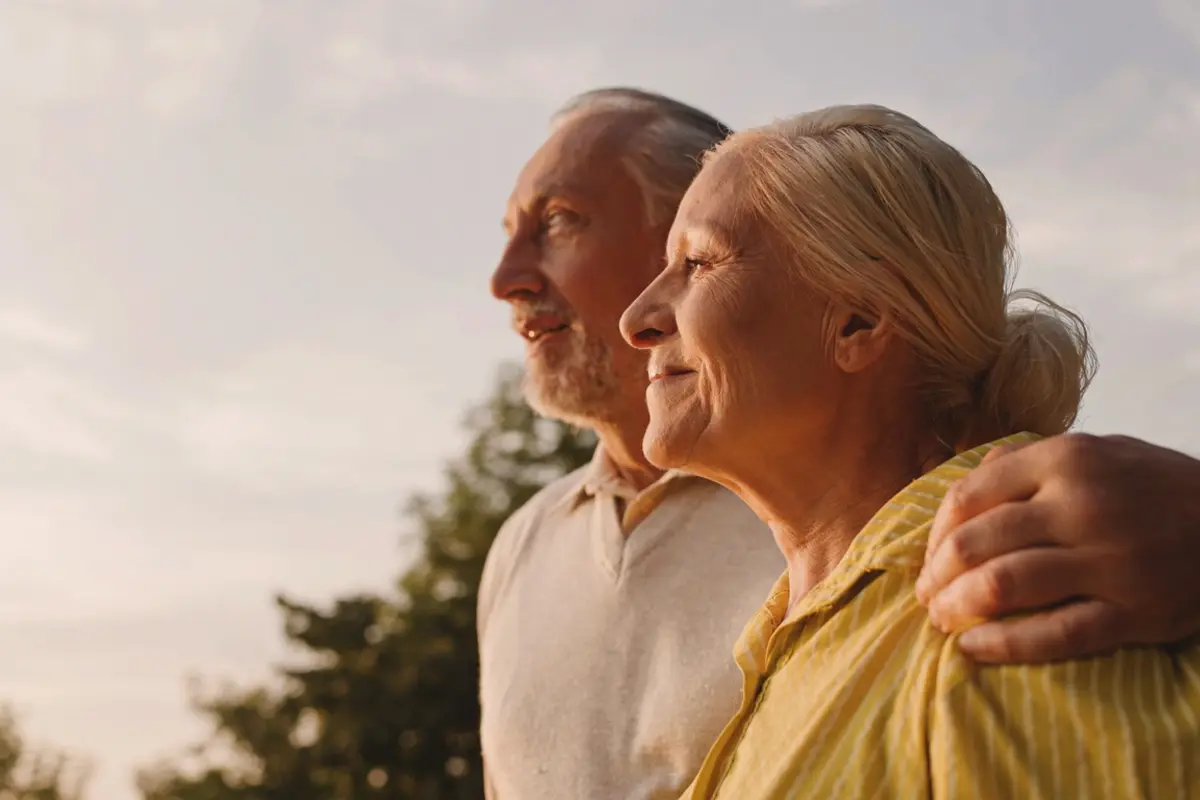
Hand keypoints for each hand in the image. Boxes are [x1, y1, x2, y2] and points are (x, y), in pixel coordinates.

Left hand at [915, 433, 1199, 663]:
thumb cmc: (1156, 488)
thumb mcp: (1098, 450)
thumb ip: (1029, 462)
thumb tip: (963, 490)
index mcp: (1066, 458)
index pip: (967, 496)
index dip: (935, 533)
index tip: (929, 556)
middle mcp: (1083, 504)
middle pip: (975, 543)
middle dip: (937, 576)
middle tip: (927, 595)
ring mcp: (1112, 560)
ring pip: (1003, 586)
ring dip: (958, 609)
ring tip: (943, 621)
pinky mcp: (1136, 611)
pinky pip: (1054, 634)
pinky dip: (1003, 646)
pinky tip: (975, 650)